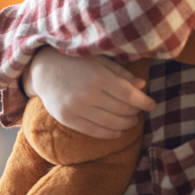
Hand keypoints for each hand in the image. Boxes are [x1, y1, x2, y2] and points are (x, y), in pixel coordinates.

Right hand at [22, 47, 154, 139]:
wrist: (43, 69)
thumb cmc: (75, 61)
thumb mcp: (98, 60)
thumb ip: (120, 73)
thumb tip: (142, 86)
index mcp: (97, 76)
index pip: (128, 95)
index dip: (143, 102)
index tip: (151, 104)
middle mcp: (87, 94)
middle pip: (121, 111)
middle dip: (135, 113)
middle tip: (139, 111)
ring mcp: (76, 108)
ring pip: (111, 124)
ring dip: (126, 124)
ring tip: (131, 120)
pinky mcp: (68, 119)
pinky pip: (95, 132)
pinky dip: (111, 134)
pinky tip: (118, 131)